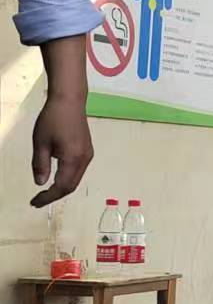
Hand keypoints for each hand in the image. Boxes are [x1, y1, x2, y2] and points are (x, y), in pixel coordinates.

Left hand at [31, 93, 92, 208]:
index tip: (34, 202)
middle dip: (55, 195)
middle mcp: (84, 160)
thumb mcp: (40, 143)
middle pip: (71, 186)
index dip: (48, 197)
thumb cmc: (52, 119)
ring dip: (61, 187)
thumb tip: (40, 183)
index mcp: (72, 159)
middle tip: (38, 200)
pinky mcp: (87, 150)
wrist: (70, 101)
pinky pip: (78, 170)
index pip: (62, 186)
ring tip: (45, 191)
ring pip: (76, 179)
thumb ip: (40, 164)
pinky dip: (67, 178)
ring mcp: (87, 155)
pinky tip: (56, 176)